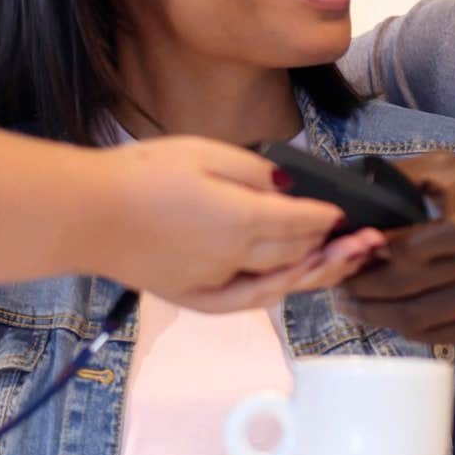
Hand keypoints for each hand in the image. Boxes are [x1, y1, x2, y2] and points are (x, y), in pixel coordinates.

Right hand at [91, 137, 355, 312]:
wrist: (86, 213)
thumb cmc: (140, 175)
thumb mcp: (204, 153)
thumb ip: (254, 172)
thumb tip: (291, 187)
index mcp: (240, 219)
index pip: (304, 222)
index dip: (331, 217)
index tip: (348, 212)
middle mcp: (234, 257)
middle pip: (299, 254)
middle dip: (337, 247)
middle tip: (369, 241)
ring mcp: (215, 281)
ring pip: (280, 282)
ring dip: (318, 273)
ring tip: (345, 264)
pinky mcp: (195, 296)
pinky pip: (248, 301)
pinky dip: (277, 292)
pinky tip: (291, 284)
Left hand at [341, 152, 454, 343]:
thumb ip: (406, 176)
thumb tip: (352, 192)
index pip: (420, 244)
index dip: (379, 252)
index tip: (351, 249)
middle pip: (412, 285)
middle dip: (364, 288)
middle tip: (337, 282)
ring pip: (421, 318)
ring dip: (376, 315)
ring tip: (351, 304)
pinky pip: (442, 336)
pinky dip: (407, 329)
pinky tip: (387, 317)